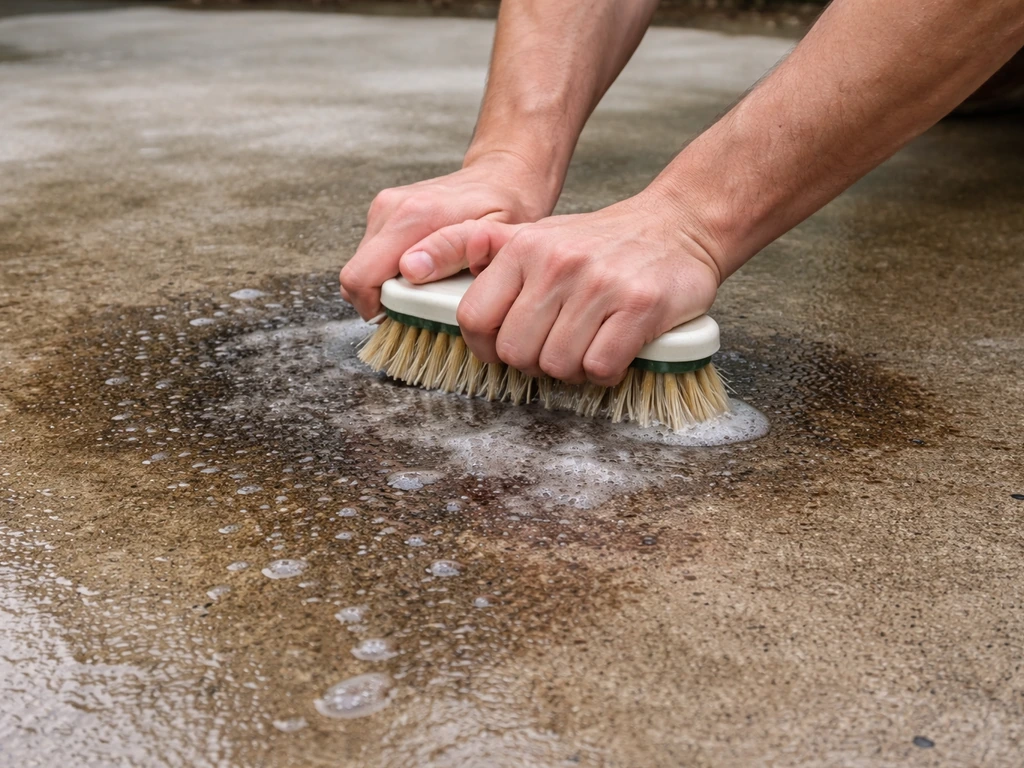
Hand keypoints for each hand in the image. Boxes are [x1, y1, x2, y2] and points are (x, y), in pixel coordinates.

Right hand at [339, 152, 557, 318]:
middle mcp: (391, 208)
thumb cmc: (503, 209)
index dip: (378, 309)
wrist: (499, 177)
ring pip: (362, 269)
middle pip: (355, 277)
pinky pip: (371, 258)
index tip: (407, 318)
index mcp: (414, 215)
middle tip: (420, 307)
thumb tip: (409, 270)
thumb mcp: (493, 237)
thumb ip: (452, 253)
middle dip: (381, 301)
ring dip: (387, 286)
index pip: (361, 278)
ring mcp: (384, 209)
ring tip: (427, 286)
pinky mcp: (383, 213)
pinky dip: (389, 272)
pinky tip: (421, 271)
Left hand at [398, 191, 722, 385]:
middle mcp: (556, 262)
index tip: (503, 348)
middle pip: (516, 352)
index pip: (473, 318)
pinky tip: (613, 350)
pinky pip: (600, 367)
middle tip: (555, 348)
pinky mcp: (639, 306)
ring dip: (571, 371)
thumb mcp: (533, 235)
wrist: (678, 227)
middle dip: (533, 364)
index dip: (484, 347)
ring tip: (586, 347)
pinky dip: (605, 372)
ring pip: (557, 366)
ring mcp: (598, 284)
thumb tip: (413, 269)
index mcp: (522, 247)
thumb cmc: (599, 244)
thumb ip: (478, 252)